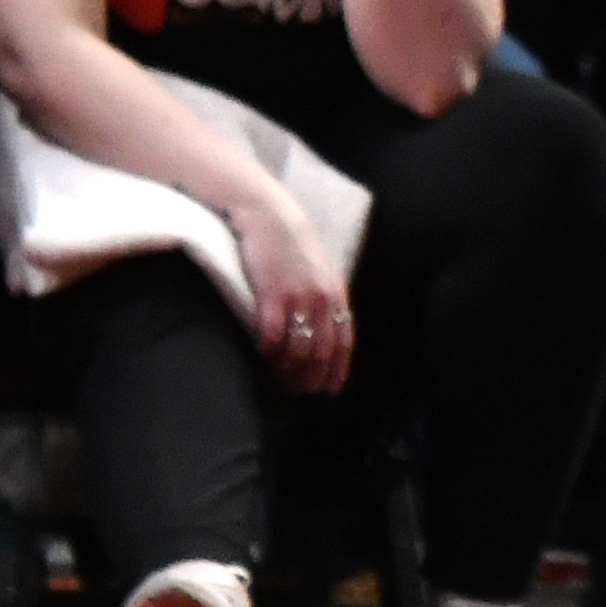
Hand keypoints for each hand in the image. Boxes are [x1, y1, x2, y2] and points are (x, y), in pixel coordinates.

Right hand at [228, 184, 356, 394]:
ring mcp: (298, 297)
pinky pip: (273, 335)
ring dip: (289, 370)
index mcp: (336, 293)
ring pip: (298, 349)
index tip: (329, 390)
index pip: (343, 341)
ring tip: (280, 381)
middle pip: (321, 351)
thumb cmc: (291, 243)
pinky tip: (262, 357)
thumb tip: (323, 329)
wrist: (269, 214)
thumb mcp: (319, 269)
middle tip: (299, 392)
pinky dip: (268, 352)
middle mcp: (322, 298)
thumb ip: (325, 297)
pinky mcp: (272, 294)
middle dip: (311, 376)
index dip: (337, 369)